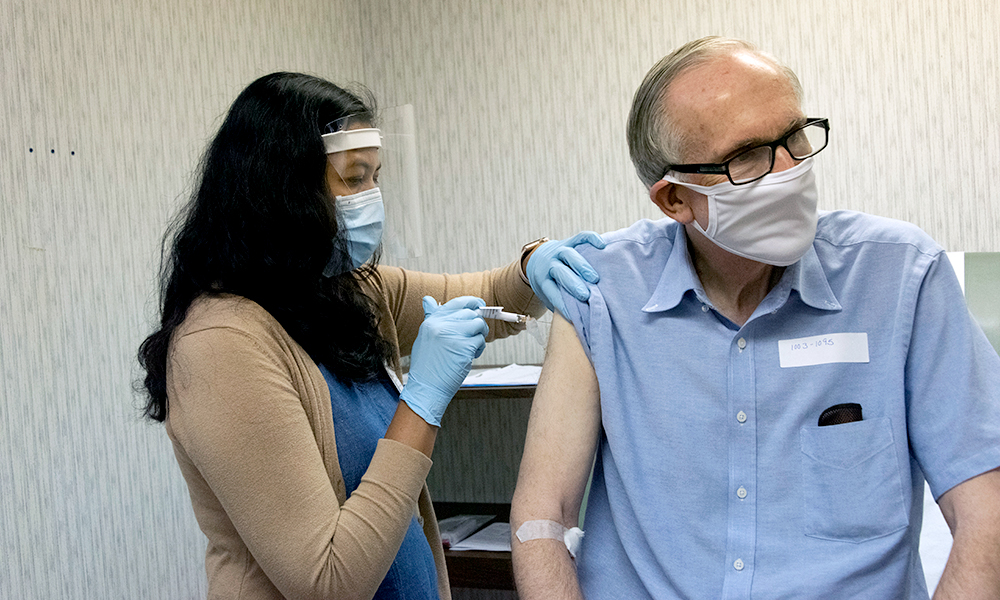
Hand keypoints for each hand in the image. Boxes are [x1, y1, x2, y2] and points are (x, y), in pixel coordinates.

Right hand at [399, 296, 488, 426]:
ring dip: (480, 336)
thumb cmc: (427, 365)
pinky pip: (481, 341)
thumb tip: (428, 299)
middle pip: (471, 314)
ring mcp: (454, 335)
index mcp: (432, 321)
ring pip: (479, 325)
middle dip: (477, 324)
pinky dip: (479, 349)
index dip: (472, 302)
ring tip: (471, 347)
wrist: (426, 387)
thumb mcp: (424, 337)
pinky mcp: (464, 347)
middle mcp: (441, 325)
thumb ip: (431, 317)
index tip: (479, 306)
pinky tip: (470, 356)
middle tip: (473, 336)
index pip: (457, 303)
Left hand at [526, 232, 605, 317]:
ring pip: (569, 255)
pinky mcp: (569, 241)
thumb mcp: (550, 295)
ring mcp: (559, 251)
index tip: (573, 315)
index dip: (561, 303)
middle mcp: (550, 264)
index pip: (551, 291)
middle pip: (560, 273)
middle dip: (573, 284)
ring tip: (594, 277)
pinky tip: (601, 245)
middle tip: (585, 295)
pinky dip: (591, 239)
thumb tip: (579, 321)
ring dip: (581, 266)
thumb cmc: (550, 284)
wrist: (538, 259)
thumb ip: (562, 303)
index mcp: (543, 280)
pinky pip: (580, 237)